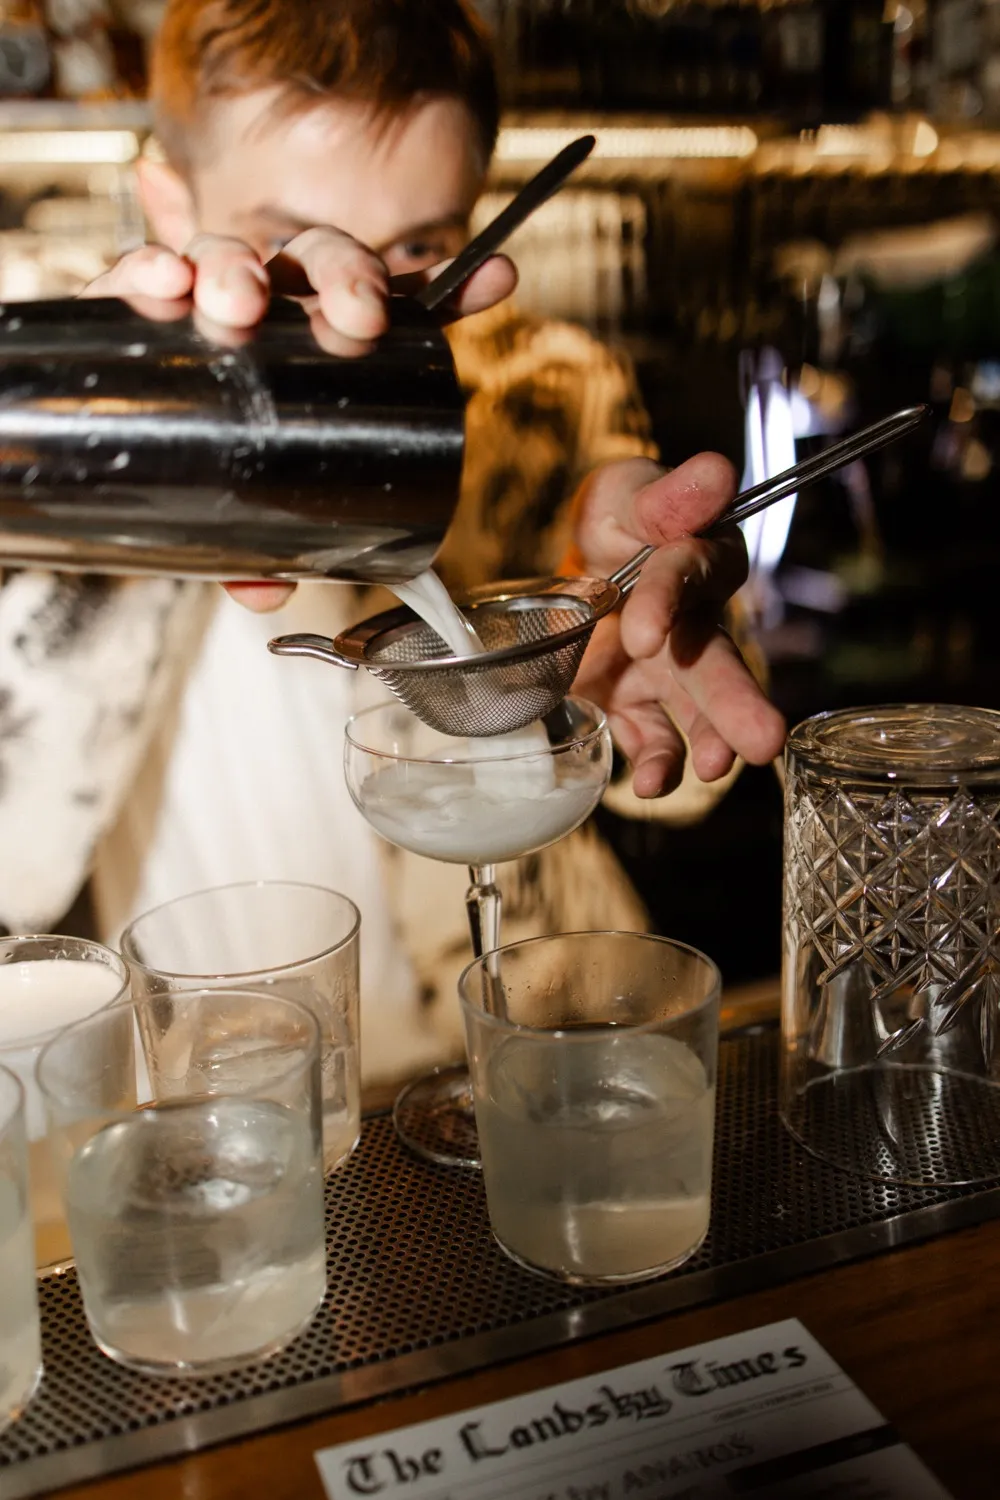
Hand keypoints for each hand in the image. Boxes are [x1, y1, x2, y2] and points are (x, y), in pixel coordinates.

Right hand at [80, 229, 516, 612]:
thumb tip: (267, 593)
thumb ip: (262, 550)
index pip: (393, 303)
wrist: (106, 458)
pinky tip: (165, 277)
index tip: (495, 280)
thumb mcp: (251, 519)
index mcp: (321, 343)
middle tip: (358, 316)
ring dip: (241, 266)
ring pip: (235, 256)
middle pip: (321, 263)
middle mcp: (271, 309)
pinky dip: (145, 267)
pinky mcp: (128, 304)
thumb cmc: (205, 475)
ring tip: (240, 302)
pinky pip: (135, 273)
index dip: (451, 286)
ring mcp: (203, 299)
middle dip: (345, 275)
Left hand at [569, 454, 786, 797]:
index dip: (666, 601)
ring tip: (711, 771)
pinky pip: (650, 737)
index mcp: (699, 564)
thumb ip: (668, 493)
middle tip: (765, 741)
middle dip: (737, 704)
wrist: (590, 558)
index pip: (686, 576)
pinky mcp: (635, 701)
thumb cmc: (627, 519)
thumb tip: (714, 473)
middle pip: (718, 664)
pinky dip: (655, 763)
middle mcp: (695, 626)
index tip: (643, 630)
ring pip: (695, 712)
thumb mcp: (633, 494)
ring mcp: (667, 672)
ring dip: (706, 744)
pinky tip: (653, 785)